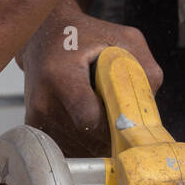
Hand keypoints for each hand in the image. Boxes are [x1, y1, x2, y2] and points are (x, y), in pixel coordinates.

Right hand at [17, 0, 162, 156]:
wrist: (44, 35)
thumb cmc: (87, 36)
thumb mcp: (123, 40)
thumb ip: (143, 71)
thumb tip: (148, 114)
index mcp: (60, 75)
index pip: (90, 119)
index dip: (112, 124)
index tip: (124, 117)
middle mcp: (44, 100)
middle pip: (87, 138)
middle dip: (110, 133)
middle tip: (116, 112)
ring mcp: (36, 117)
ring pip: (79, 148)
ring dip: (97, 139)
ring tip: (97, 111)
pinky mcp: (35, 128)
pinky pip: (69, 148)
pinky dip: (85, 141)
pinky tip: (87, 120)